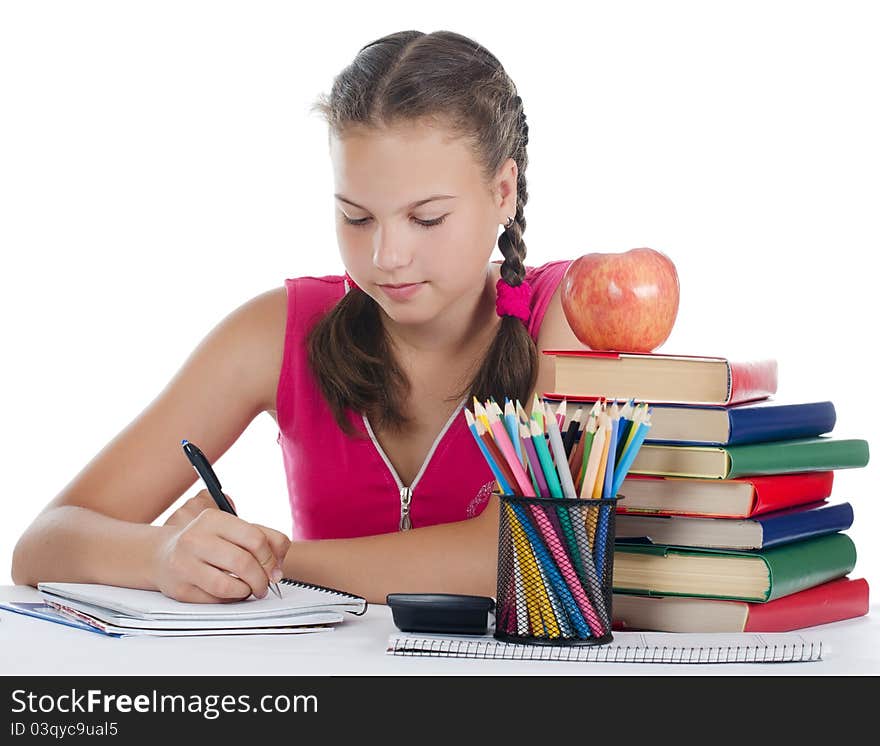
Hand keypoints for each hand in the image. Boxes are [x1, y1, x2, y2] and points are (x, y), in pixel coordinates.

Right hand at [154, 489, 290, 602]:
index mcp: (212, 519)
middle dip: (261, 579)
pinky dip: (230, 599)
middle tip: (265, 585)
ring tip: (249, 589)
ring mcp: (184, 564)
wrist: (163, 555)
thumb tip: (278, 567)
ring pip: (228, 586)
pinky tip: (231, 592)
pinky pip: (215, 600)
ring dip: (246, 591)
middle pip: (243, 563)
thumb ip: (266, 538)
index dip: (270, 558)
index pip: (254, 538)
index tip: (274, 569)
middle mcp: (194, 539)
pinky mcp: (180, 589)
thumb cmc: (207, 542)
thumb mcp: (233, 530)